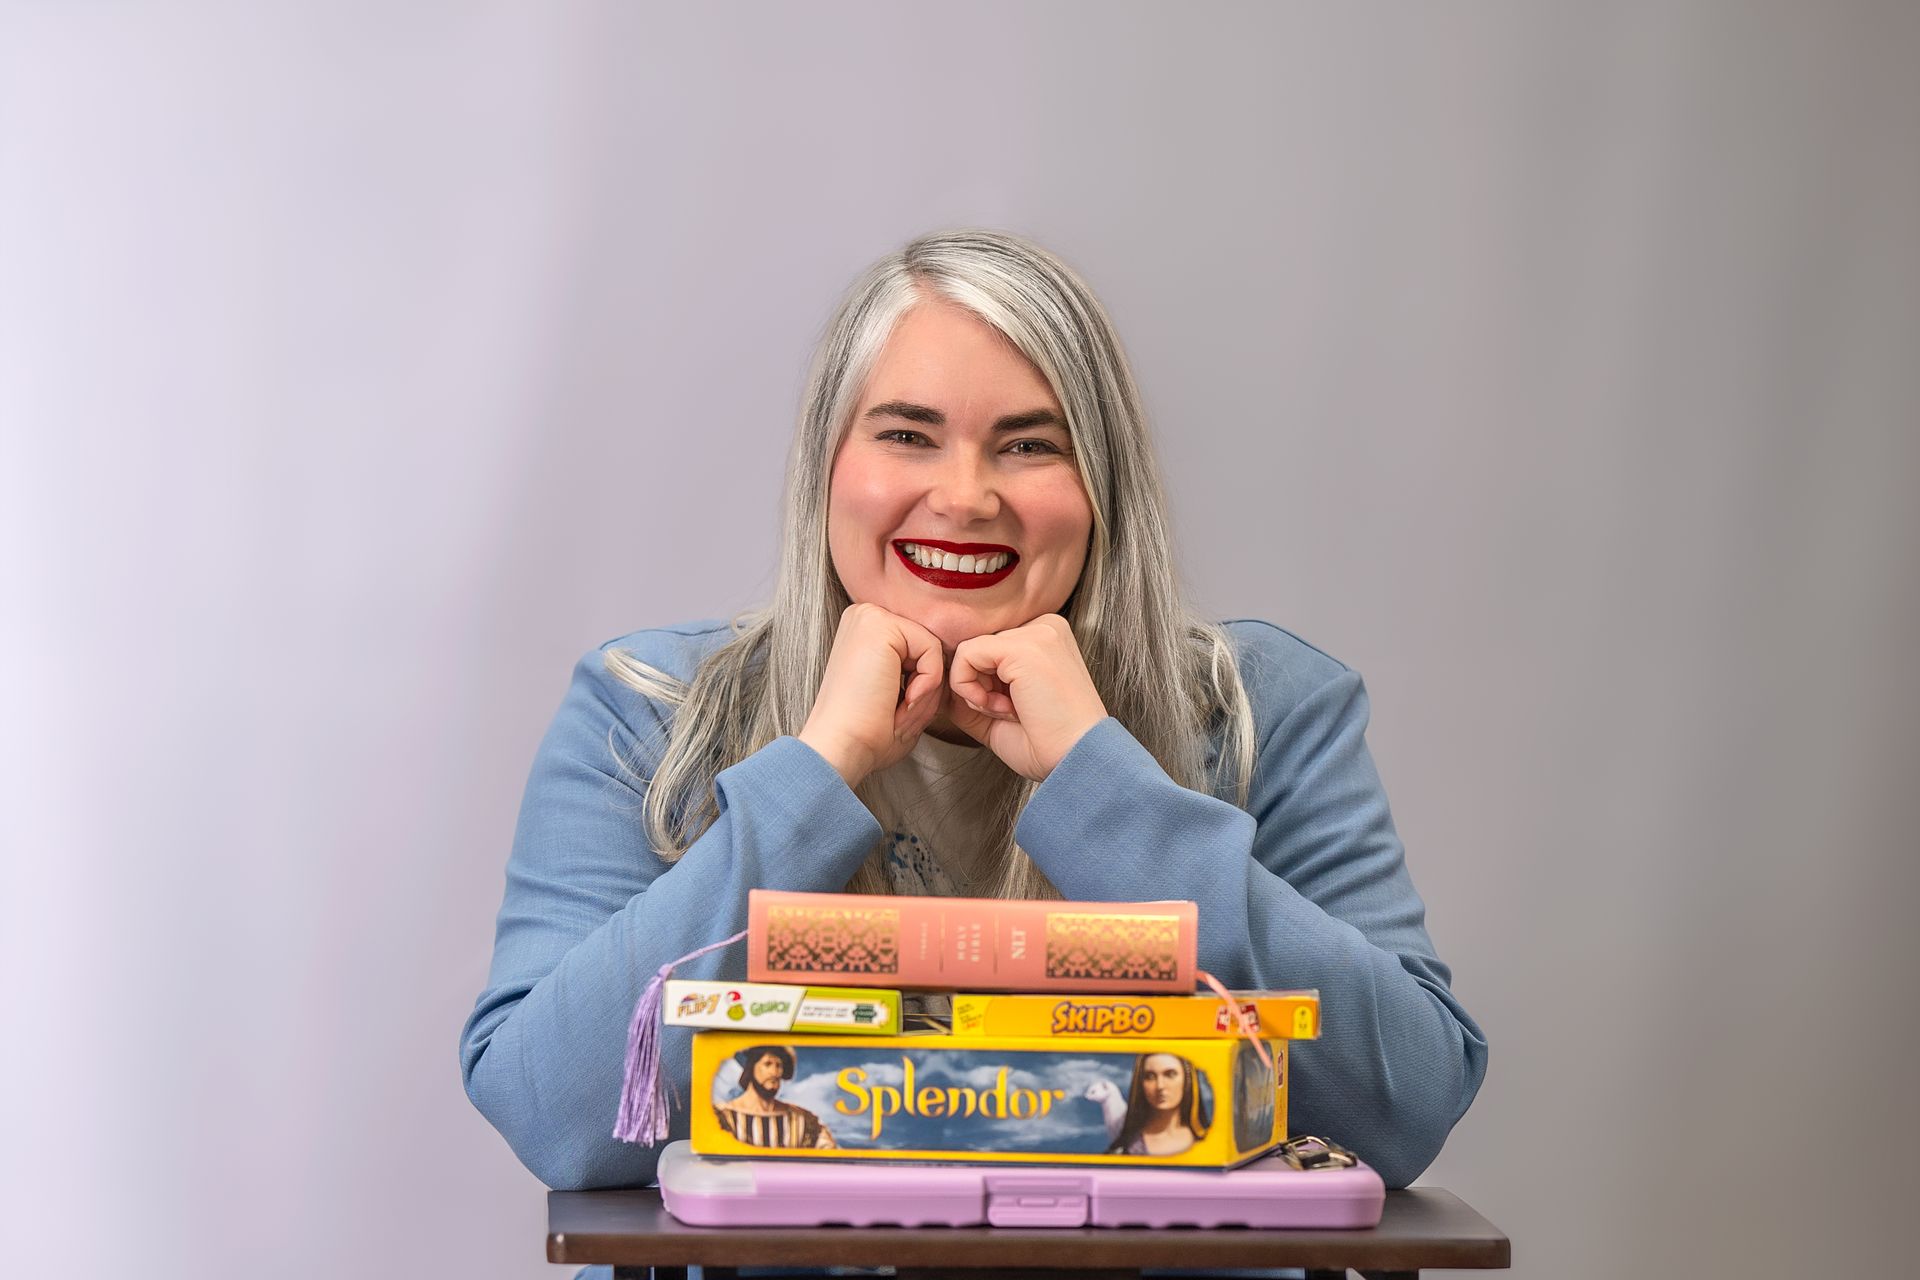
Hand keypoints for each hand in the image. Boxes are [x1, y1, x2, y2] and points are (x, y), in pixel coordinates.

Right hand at [799, 603, 945, 786]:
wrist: (841, 746)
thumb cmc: (867, 733)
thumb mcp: (900, 693)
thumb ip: (922, 671)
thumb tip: (950, 660)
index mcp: (867, 633)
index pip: (921, 650)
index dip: (922, 686)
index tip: (898, 712)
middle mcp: (866, 618)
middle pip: (928, 648)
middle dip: (927, 688)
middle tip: (900, 715)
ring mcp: (870, 617)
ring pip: (932, 649)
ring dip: (927, 690)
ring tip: (899, 711)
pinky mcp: (880, 625)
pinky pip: (932, 650)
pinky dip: (928, 683)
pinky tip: (904, 700)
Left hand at [944, 614, 1108, 780]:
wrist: (1078, 761)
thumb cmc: (1049, 745)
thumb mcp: (1001, 712)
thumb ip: (972, 691)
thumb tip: (939, 680)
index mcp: (1046, 639)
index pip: (990, 650)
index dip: (986, 686)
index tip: (1012, 713)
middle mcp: (1044, 627)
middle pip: (979, 649)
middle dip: (980, 688)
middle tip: (1010, 715)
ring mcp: (1036, 633)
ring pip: (968, 651)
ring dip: (975, 691)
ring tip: (1008, 713)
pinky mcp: (1021, 647)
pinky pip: (965, 656)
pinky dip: (968, 689)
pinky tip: (1000, 709)